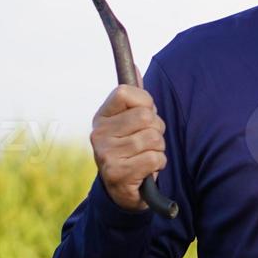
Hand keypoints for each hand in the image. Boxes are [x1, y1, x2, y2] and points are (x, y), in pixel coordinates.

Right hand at [90, 64, 166, 212]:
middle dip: (157, 131)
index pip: (126, 92)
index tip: (145, 116)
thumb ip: (134, 97)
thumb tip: (133, 65)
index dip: (145, 103)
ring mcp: (105, 154)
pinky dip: (158, 164)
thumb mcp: (131, 123)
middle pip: (146, 117)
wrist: (124, 192)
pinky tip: (146, 170)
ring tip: (146, 157)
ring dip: (158, 149)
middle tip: (147, 142)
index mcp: (102, 117)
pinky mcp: (116, 173)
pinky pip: (154, 158)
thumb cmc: (133, 151)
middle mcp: (99, 133)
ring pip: (153, 138)